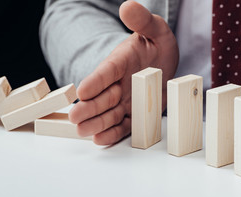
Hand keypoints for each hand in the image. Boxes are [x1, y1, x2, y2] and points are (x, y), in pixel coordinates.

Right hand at [69, 1, 178, 144]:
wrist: (166, 63)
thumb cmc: (157, 45)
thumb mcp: (156, 30)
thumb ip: (143, 20)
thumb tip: (128, 6)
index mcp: (120, 62)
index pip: (106, 71)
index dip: (95, 81)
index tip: (82, 91)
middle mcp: (118, 83)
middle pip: (102, 96)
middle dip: (88, 108)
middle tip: (75, 117)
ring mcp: (125, 100)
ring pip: (108, 113)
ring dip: (96, 123)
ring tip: (84, 132)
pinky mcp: (134, 114)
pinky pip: (122, 125)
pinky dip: (112, 133)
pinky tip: (101, 139)